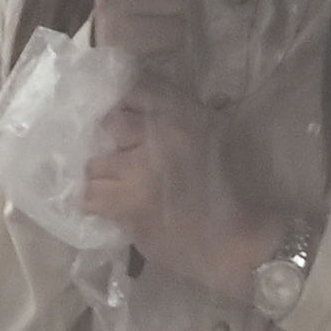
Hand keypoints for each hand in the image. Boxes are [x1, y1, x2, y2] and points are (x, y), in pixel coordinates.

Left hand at [81, 90, 272, 297]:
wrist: (238, 241)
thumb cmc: (236, 190)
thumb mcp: (221, 137)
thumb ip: (192, 115)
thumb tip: (177, 100)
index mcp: (184, 114)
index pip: (136, 89)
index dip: (128, 106)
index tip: (131, 125)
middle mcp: (159, 134)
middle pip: (109, 122)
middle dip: (113, 143)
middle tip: (124, 160)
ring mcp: (141, 169)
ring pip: (95, 163)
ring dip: (104, 178)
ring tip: (118, 190)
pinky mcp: (128, 203)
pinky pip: (91, 197)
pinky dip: (98, 204)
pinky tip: (112, 209)